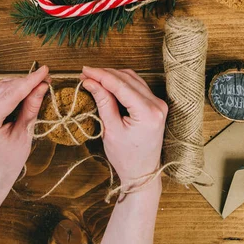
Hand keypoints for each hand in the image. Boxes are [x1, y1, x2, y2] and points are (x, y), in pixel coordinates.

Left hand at [0, 66, 49, 202]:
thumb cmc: (8, 162)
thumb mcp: (24, 135)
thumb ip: (31, 108)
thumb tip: (41, 86)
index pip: (9, 95)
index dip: (29, 81)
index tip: (44, 71)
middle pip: (4, 89)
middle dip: (26, 82)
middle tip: (45, 79)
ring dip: (19, 84)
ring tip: (38, 84)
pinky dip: (11, 90)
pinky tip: (24, 90)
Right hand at [80, 67, 167, 186]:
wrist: (142, 173)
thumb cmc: (126, 157)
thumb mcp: (111, 130)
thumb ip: (103, 102)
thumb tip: (90, 82)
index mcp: (148, 113)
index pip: (121, 86)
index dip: (101, 75)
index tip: (84, 71)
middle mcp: (157, 104)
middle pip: (128, 79)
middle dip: (105, 74)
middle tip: (85, 74)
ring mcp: (158, 104)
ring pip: (133, 79)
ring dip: (113, 76)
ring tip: (94, 77)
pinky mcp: (156, 105)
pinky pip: (137, 86)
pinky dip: (122, 82)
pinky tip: (107, 83)